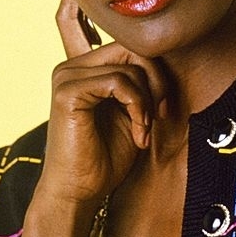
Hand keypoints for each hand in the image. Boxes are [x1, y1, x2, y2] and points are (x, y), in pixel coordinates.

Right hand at [17, 0, 166, 236]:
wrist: (79, 193)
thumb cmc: (105, 158)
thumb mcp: (133, 112)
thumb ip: (142, 83)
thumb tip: (169, 55)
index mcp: (84, 68)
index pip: (126, 42)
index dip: (153, 67)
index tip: (160, 104)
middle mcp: (72, 66)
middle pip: (131, 48)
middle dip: (156, 80)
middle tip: (159, 113)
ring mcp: (67, 76)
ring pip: (128, 65)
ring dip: (147, 101)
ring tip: (144, 130)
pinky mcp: (67, 91)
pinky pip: (117, 81)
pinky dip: (137, 106)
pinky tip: (138, 133)